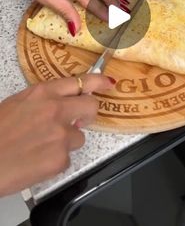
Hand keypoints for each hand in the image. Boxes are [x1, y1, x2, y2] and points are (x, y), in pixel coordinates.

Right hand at [0, 74, 114, 195]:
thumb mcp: (17, 104)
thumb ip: (45, 100)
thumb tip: (64, 104)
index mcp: (42, 93)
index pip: (79, 82)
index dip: (98, 82)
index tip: (108, 83)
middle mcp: (56, 110)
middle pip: (91, 107)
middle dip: (88, 113)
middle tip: (77, 120)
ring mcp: (61, 135)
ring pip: (80, 137)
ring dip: (67, 141)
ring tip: (42, 146)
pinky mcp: (60, 159)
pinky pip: (68, 158)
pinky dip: (56, 160)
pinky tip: (37, 160)